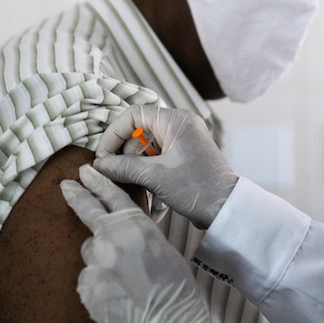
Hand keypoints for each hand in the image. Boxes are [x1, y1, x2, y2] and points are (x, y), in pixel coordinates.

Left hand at [61, 165, 216, 322]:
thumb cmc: (174, 288)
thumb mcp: (160, 247)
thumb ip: (136, 233)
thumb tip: (122, 232)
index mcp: (134, 224)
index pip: (111, 194)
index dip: (97, 181)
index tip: (85, 171)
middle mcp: (110, 238)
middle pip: (87, 210)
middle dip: (75, 194)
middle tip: (65, 185)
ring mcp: (95, 263)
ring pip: (91, 252)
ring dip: (101, 258)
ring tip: (124, 277)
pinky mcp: (86, 286)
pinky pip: (88, 277)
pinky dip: (99, 282)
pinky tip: (117, 292)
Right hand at [93, 105, 238, 228]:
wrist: (225, 207)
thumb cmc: (197, 188)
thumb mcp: (155, 177)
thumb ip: (123, 167)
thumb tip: (98, 165)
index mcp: (176, 120)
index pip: (134, 114)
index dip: (114, 133)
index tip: (103, 155)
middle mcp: (180, 124)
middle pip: (139, 129)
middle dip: (122, 150)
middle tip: (109, 171)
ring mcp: (182, 140)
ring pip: (146, 143)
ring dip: (132, 160)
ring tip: (122, 180)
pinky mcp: (183, 155)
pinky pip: (156, 154)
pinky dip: (144, 166)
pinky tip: (136, 183)